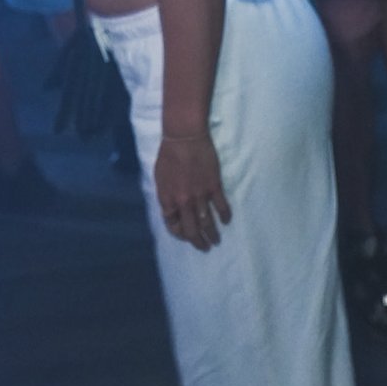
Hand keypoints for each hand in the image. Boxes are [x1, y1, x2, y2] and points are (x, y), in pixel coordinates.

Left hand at [155, 128, 231, 252]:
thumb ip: (166, 195)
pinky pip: (221, 207)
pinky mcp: (214, 187)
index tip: (185, 236)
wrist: (184, 137)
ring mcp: (199, 196)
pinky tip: (226, 221)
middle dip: (198, 242)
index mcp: (167, 199)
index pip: (173, 225)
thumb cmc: (169, 154)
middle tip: (204, 247)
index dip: (179, 234)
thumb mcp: (160, 177)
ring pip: (207, 223)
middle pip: (191, 230)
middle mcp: (183, 202)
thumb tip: (171, 208)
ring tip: (216, 241)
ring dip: (212, 235)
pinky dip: (224, 216)